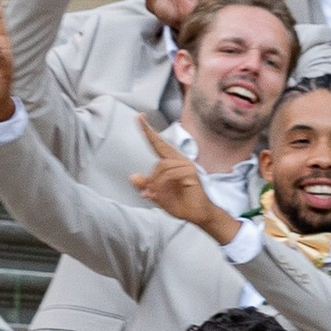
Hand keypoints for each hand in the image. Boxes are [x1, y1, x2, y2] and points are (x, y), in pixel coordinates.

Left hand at [131, 113, 219, 232]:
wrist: (198, 214)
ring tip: (156, 196)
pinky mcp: (190, 172)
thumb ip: (145, 185)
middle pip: (158, 155)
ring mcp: (186, 165)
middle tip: (148, 193)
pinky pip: (170, 174)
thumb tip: (133, 176)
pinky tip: (162, 194)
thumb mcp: (157, 195)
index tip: (139, 116)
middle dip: (151, 177)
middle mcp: (179, 160)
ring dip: (156, 183)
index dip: (148, 130)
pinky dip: (162, 185)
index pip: (157, 144)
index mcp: (171, 162)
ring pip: (162, 166)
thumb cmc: (181, 203)